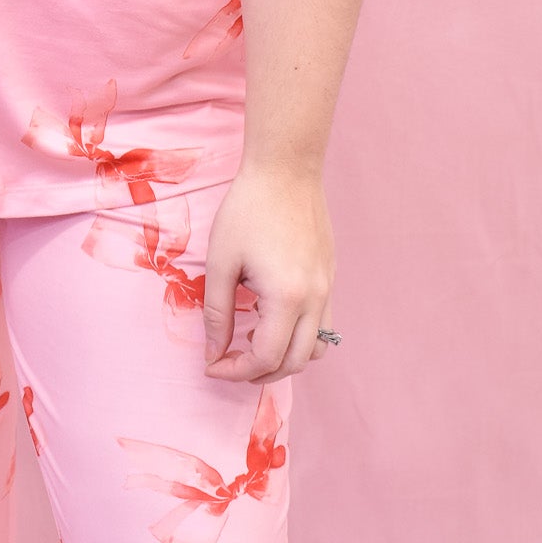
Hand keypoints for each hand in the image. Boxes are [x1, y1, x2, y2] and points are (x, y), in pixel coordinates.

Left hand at [202, 163, 336, 382]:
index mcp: (287, 298)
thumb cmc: (247, 210)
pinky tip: (272, 322)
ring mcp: (328, 288)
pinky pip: (323, 324)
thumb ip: (217, 313)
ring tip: (253, 348)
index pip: (265, 358)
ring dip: (286, 359)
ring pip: (316, 348)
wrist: (286, 170)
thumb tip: (214, 352)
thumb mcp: (221, 262)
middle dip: (259, 373)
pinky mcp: (330, 277)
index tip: (211, 365)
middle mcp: (315, 299)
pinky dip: (300, 337)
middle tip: (228, 363)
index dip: (234, 370)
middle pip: (295, 363)